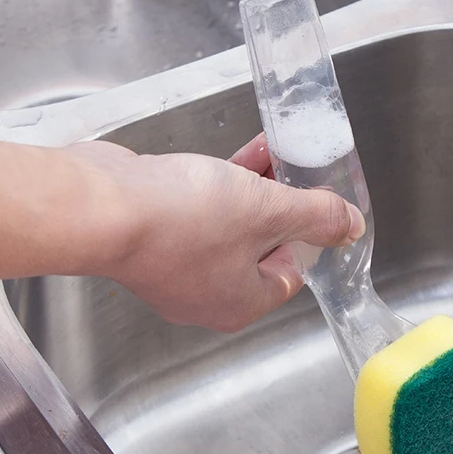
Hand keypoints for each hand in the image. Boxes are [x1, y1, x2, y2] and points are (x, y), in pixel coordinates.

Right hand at [67, 134, 364, 330]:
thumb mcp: (269, 210)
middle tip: (301, 170)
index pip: (292, 272)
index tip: (320, 201)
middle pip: (262, 246)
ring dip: (256, 188)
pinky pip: (202, 210)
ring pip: (232, 224)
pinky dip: (223, 184)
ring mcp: (176, 264)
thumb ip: (315, 216)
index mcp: (240, 302)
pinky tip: (241, 152)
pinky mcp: (154, 234)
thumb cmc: (186, 218)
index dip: (310, 234)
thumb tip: (351, 227)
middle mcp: (206, 292)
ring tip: (276, 150)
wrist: (100, 205)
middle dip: (283, 203)